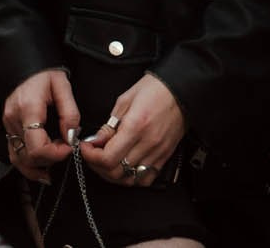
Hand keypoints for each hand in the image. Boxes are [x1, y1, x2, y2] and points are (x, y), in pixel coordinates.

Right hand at [1, 68, 78, 184]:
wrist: (24, 65)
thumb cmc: (44, 72)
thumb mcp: (62, 86)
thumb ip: (70, 113)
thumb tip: (71, 137)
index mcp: (28, 109)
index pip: (37, 146)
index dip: (55, 154)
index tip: (69, 147)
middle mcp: (14, 120)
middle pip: (28, 156)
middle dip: (49, 160)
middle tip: (65, 150)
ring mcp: (8, 125)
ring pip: (18, 159)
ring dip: (37, 167)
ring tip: (52, 169)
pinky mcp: (8, 127)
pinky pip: (14, 152)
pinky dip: (27, 163)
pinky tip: (40, 167)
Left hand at [80, 72, 183, 188]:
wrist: (182, 89)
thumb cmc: (155, 89)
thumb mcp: (125, 100)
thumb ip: (109, 125)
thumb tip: (96, 142)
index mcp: (136, 126)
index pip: (107, 157)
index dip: (91, 156)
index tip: (86, 148)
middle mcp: (148, 143)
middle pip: (116, 172)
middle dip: (98, 166)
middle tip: (94, 154)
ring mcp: (158, 152)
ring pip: (129, 179)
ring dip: (113, 174)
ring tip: (108, 161)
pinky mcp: (165, 156)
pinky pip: (146, 178)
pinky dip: (132, 177)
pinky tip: (126, 166)